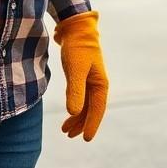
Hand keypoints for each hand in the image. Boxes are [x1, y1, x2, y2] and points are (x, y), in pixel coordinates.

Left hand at [55, 10, 107, 140]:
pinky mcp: (81, 77)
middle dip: (82, 124)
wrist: (75, 29)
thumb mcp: (75, 69)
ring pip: (85, 105)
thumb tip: (74, 112)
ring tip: (65, 130)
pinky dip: (75, 107)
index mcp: (101, 83)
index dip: (92, 124)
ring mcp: (90, 81)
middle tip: (70, 136)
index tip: (86, 138)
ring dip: (77, 118)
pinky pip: (80, 98)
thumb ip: (75, 90)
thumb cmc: (78, 48)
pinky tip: (69, 114)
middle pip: (92, 109)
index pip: (98, 109)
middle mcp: (97, 84)